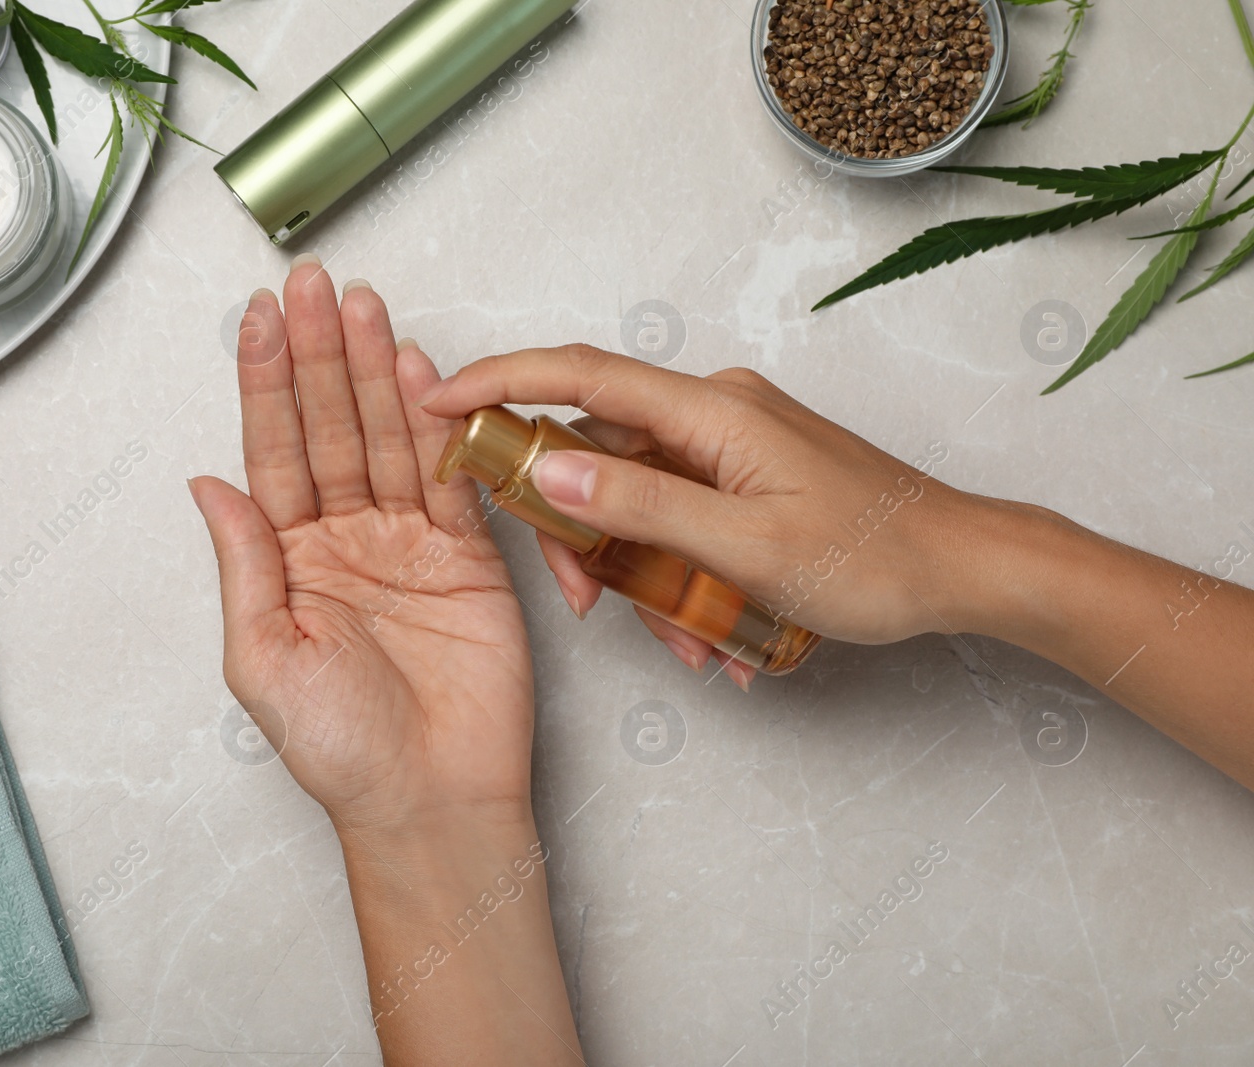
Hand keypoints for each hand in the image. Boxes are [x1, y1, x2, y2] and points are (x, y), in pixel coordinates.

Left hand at [190, 262, 535, 832]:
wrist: (429, 799)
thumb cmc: (339, 749)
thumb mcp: (265, 658)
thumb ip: (246, 563)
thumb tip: (208, 482)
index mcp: (289, 560)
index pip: (273, 451)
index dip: (266, 382)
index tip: (261, 318)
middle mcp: (346, 540)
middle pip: (330, 428)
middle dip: (321, 356)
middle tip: (316, 286)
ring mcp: (409, 543)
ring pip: (387, 439)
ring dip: (375, 373)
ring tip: (365, 307)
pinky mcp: (468, 558)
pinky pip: (450, 479)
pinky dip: (438, 426)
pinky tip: (420, 373)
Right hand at [418, 345, 992, 668]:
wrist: (964, 568)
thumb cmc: (874, 554)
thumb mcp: (746, 543)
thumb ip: (641, 505)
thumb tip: (548, 468)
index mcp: (708, 411)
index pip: (578, 378)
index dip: (499, 383)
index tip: (437, 402)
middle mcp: (712, 416)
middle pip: (599, 453)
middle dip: (582, 533)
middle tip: (586, 601)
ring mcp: (730, 448)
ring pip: (640, 501)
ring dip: (643, 576)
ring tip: (686, 643)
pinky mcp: (746, 481)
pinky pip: (682, 521)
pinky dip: (681, 577)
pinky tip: (715, 637)